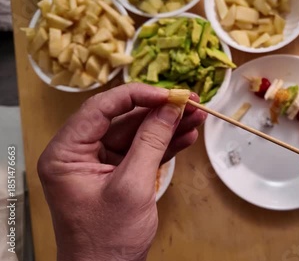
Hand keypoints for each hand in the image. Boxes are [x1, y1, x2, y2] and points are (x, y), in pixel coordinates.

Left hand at [37, 83, 206, 260]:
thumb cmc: (107, 239)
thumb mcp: (131, 187)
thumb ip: (151, 143)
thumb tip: (170, 108)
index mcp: (66, 153)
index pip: (100, 109)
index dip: (136, 96)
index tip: (167, 94)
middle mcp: (80, 153)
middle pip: (123, 119)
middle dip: (159, 111)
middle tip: (189, 101)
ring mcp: (101, 164)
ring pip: (137, 134)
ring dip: (168, 126)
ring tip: (197, 116)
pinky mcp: (119, 174)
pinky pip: (143, 151)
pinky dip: (166, 145)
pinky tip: (187, 136)